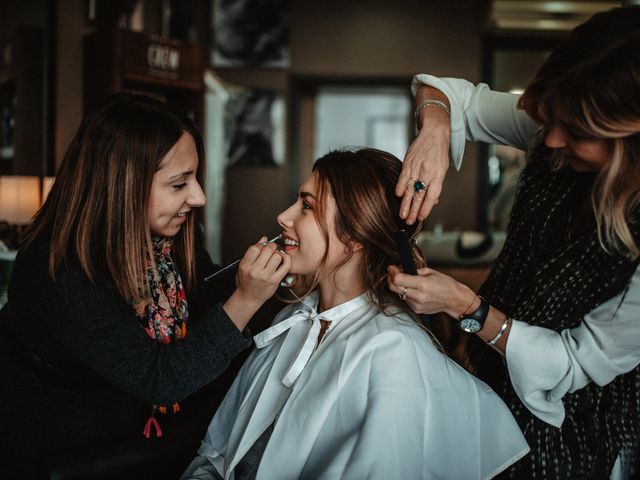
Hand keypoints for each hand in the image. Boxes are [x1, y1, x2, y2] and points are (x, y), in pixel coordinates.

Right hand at [235, 236, 290, 306]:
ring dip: (278, 253)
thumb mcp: (243, 266)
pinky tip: (284, 259)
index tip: (263, 245)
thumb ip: (252, 253)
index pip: (255, 248)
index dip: (261, 244)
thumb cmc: (245, 282)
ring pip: (277, 256)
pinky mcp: (275, 281)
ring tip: (276, 255)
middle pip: (268, 250)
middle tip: (272, 248)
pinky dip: (287, 259)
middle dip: (271, 246)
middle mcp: (255, 271)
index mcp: (245, 266)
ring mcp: (266, 276)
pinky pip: (286, 266)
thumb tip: (263, 239)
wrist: (248, 298)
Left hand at [387, 265, 473, 317]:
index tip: (392, 268)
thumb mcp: (430, 271)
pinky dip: (406, 293)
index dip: (392, 272)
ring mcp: (417, 305)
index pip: (398, 279)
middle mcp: (419, 296)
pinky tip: (414, 290)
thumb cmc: (445, 284)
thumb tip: (400, 269)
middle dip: (391, 278)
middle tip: (394, 273)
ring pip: (398, 294)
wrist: (454, 300)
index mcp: (423, 284)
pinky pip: (405, 300)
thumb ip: (413, 270)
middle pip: (394, 288)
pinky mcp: (417, 310)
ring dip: (399, 286)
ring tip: (407, 281)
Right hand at [396, 99, 450, 224]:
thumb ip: (437, 185)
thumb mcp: (443, 169)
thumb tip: (434, 201)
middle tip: (409, 221)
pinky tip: (397, 196)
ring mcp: (417, 166)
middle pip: (419, 195)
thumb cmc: (439, 152)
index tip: (420, 218)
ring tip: (402, 214)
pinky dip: (400, 186)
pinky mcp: (408, 161)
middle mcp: (428, 172)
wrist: (434, 132)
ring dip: (405, 203)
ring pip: (410, 188)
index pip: (432, 196)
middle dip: (413, 210)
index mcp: (438, 175)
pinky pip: (403, 176)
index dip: (426, 208)